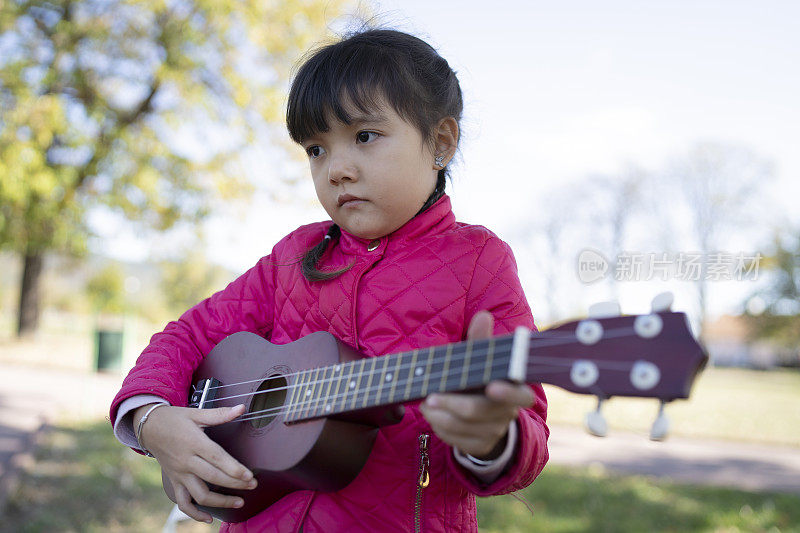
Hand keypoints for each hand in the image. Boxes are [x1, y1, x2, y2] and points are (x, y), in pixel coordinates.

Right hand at [133, 403, 256, 522]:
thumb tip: (241, 408)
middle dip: (235, 484)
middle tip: (253, 485)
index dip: (234, 468)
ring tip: (239, 502)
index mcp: (194, 442)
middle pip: (213, 477)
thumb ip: (219, 414)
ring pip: (200, 495)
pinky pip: (183, 502)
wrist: (148, 427)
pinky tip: (208, 518)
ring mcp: (179, 474)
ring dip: (220, 502)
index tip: (249, 475)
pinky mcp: (174, 481)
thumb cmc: (174, 419)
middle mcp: (186, 461)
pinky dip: (194, 513)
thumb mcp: (196, 413)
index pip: (216, 458)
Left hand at [419, 311, 535, 458]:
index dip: (508, 393)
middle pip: (479, 411)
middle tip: (430, 396)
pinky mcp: (480, 445)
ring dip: (439, 415)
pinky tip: (432, 415)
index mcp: (515, 390)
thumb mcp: (481, 360)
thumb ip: (481, 341)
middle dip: (451, 403)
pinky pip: (457, 440)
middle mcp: (508, 413)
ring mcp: (495, 431)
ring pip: (463, 427)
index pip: (520, 395)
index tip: (492, 386)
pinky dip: (440, 427)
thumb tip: (483, 316)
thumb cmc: (480, 378)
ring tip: (425, 404)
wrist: (484, 416)